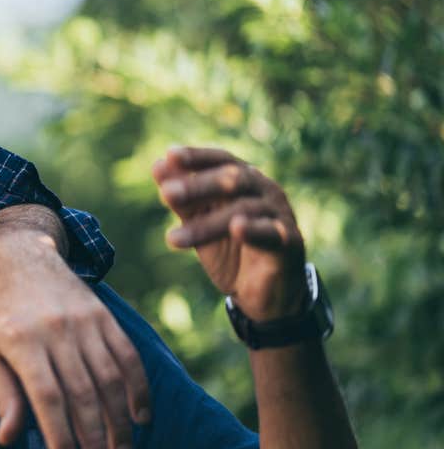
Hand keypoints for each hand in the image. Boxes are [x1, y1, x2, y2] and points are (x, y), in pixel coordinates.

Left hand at [0, 216, 150, 448]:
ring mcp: (84, 322)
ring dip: (120, 420)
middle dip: (94, 437)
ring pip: (110, 378)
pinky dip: (138, 388)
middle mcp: (55, 330)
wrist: (19, 257)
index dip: (60, 433)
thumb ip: (3, 395)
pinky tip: (140, 417)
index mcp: (21, 341)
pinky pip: (128, 356)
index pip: (46, 395)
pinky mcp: (104, 316)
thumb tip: (8, 438)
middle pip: (82, 392)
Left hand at [153, 146, 305, 320]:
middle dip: (197, 186)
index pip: (222, 160)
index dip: (197, 157)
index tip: (170, 155)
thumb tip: (157, 166)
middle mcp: (265, 190)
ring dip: (206, 223)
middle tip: (166, 193)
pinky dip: (253, 229)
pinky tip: (236, 228)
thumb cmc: (230, 250)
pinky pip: (272, 232)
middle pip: (233, 178)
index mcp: (245, 180)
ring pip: (244, 209)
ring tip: (173, 239)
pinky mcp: (290, 242)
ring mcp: (280, 214)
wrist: (264, 293)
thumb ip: (183, 200)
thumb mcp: (200, 223)